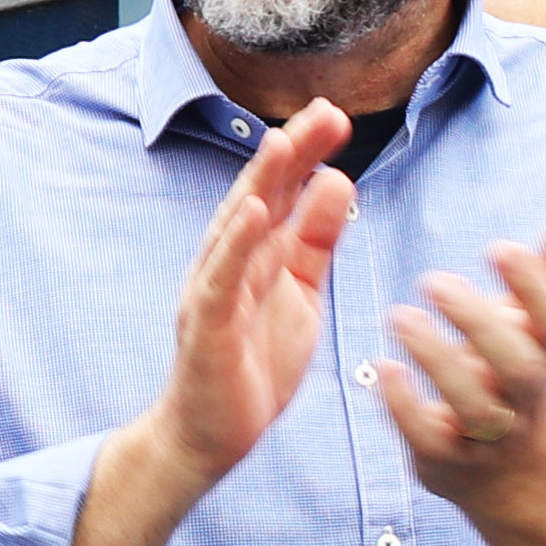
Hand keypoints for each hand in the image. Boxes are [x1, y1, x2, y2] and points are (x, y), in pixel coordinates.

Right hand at [143, 101, 355, 498]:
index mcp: (256, 252)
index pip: (283, 191)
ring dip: (261, 182)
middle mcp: (229, 260)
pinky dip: (236, 243)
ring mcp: (214, 290)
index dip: (307, 153)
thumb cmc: (253, 363)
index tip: (337, 117)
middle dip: (291, 152)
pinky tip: (253, 211)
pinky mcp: (208, 325)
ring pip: (236, 226)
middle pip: (260, 195)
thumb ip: (315, 240)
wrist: (211, 434)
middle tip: (325, 112)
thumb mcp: (301, 292)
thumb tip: (338, 181)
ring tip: (285, 142)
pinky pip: (222, 278)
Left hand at [379, 207, 545, 514]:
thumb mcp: (534, 323)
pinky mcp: (445, 459)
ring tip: (400, 315)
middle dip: (479, 324)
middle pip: (518, 368)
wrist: (507, 472)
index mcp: (543, 354)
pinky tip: (383, 368)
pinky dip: (405, 407)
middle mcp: (521, 398)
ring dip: (439, 361)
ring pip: (475, 407)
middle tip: (435, 280)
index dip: (532, 286)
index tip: (500, 247)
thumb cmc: (511, 372)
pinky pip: (428, 439)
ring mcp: (486, 435)